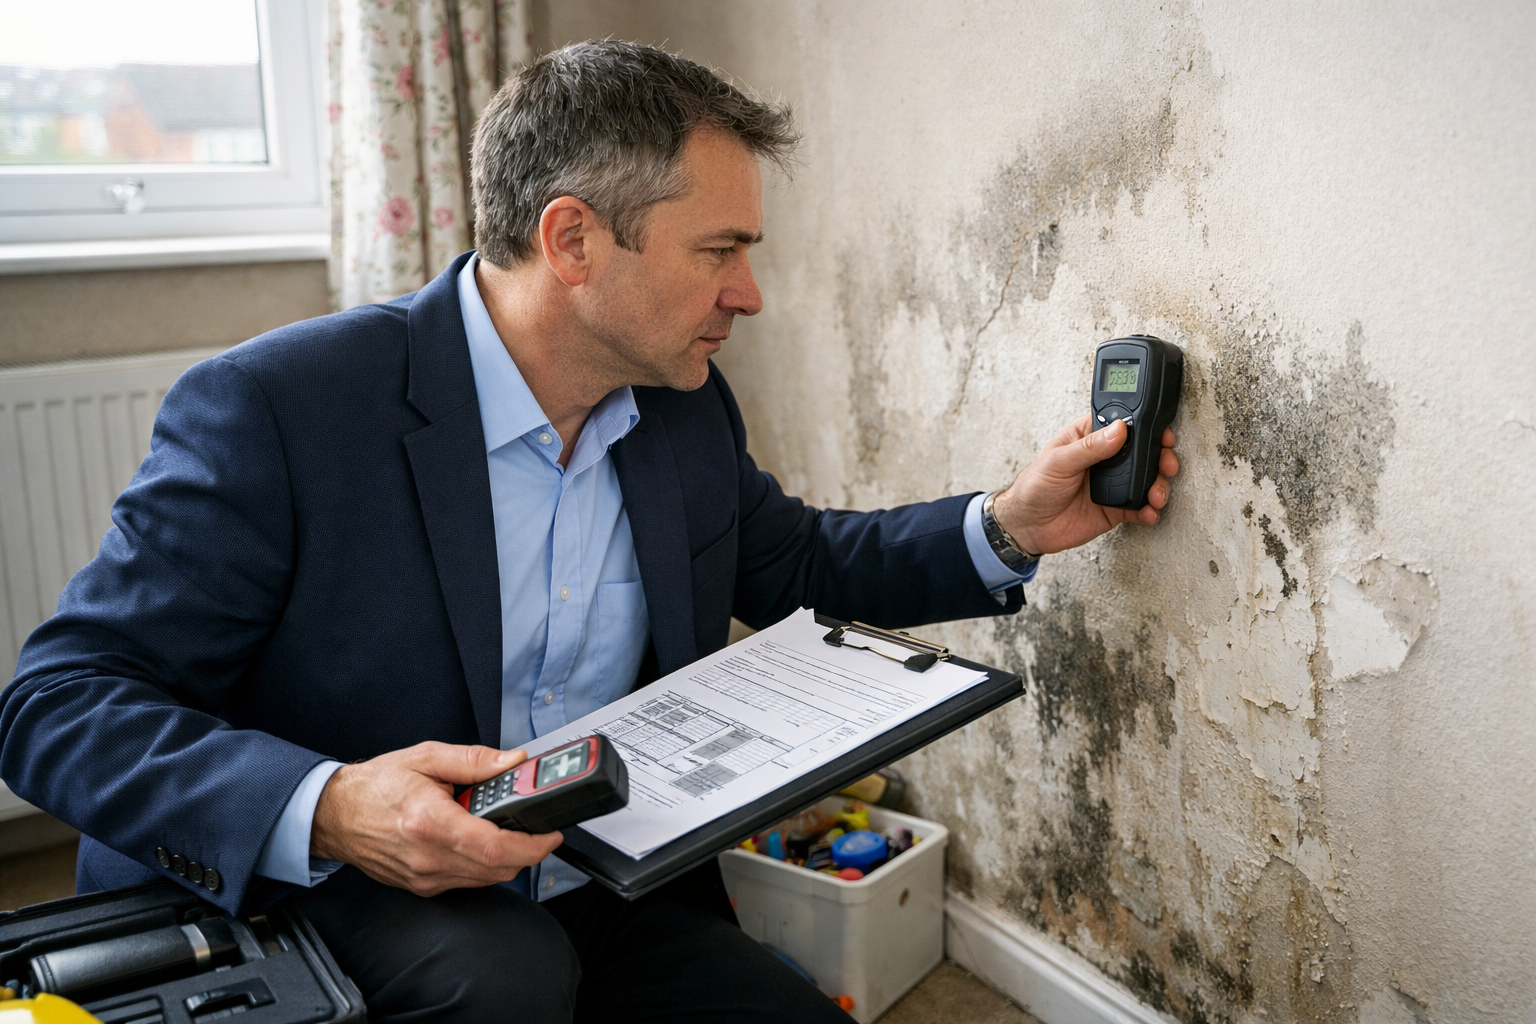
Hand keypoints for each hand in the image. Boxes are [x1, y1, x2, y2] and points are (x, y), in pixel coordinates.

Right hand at [311, 741, 562, 895]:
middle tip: (537, 829)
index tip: (550, 832)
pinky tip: (478, 841)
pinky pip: (467, 882)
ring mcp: (424, 877)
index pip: (496, 847)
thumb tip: (513, 761)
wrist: (335, 814)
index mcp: (431, 822)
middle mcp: (428, 857)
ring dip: (506, 859)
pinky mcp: (422, 887)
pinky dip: (482, 865)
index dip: (533, 844)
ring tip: (505, 830)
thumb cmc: (375, 786)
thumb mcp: (426, 757)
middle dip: (528, 851)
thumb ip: (474, 760)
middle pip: (498, 869)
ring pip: (486, 879)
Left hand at [992, 416, 1178, 555]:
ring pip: (1147, 478)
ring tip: (1156, 494)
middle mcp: (1106, 458)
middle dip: (1160, 457)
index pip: (1124, 424)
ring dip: (1158, 485)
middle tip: (1166, 465)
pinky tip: (1149, 512)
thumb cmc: (1034, 487)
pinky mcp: (1116, 507)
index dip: (1145, 426)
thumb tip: (1118, 430)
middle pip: (1143, 451)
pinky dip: (1149, 510)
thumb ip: (1088, 447)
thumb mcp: (1057, 461)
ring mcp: (1114, 482)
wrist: (1027, 526)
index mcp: (1090, 437)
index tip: (1160, 432)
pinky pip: (1140, 507)